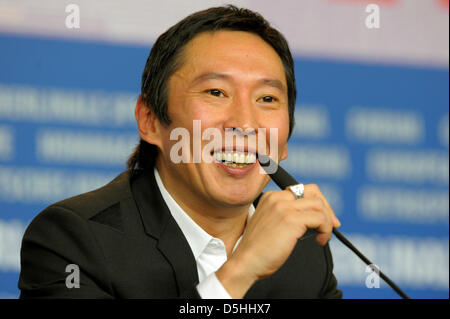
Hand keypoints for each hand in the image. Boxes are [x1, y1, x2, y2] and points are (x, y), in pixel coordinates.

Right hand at [216, 184, 340, 297]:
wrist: (247, 262)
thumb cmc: (258, 249)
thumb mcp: (271, 224)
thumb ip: (286, 215)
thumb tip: (313, 217)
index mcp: (271, 197)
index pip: (301, 190)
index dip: (317, 203)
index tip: (324, 219)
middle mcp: (277, 198)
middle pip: (313, 191)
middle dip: (327, 208)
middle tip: (332, 225)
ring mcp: (284, 207)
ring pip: (319, 205)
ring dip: (327, 221)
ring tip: (322, 236)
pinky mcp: (292, 220)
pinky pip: (320, 218)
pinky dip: (325, 230)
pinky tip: (319, 241)